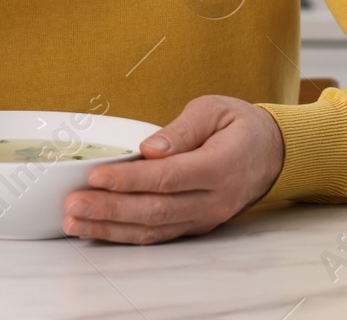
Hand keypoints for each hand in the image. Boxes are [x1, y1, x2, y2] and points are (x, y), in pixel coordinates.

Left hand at [62, 95, 283, 243]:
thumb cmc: (241, 126)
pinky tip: (98, 230)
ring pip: (153, 229)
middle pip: (155, 210)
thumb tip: (150, 148)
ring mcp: (204, 217)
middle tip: (73, 204)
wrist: (273, 153)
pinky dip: (125, 235)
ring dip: (110, 227)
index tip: (96, 176)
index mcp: (219, 166)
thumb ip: (182, 129)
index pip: (168, 178)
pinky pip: (158, 235)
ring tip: (75, 222)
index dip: (130, 180)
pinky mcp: (195, 225)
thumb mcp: (214, 110)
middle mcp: (213, 199)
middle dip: (109, 209)